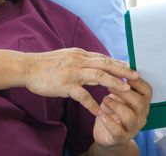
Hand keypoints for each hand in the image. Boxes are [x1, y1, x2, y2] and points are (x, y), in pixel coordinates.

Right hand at [24, 48, 138, 115]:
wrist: (27, 67)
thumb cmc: (47, 64)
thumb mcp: (68, 57)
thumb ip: (83, 61)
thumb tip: (99, 65)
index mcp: (81, 54)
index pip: (105, 57)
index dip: (119, 63)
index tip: (132, 68)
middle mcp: (79, 61)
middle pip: (106, 64)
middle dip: (123, 70)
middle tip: (137, 76)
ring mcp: (73, 72)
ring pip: (98, 76)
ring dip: (114, 83)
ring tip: (126, 90)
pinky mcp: (65, 85)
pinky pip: (82, 95)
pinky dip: (93, 104)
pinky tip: (100, 112)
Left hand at [92, 78, 151, 149]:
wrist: (106, 134)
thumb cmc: (113, 110)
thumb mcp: (119, 96)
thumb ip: (122, 84)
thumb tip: (122, 62)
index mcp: (143, 102)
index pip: (147, 90)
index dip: (136, 81)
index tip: (123, 73)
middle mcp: (141, 115)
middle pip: (139, 102)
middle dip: (124, 92)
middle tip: (109, 85)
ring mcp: (133, 128)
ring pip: (130, 117)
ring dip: (116, 106)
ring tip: (104, 99)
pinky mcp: (121, 138)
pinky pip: (118, 131)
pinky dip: (108, 122)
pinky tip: (100, 114)